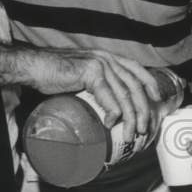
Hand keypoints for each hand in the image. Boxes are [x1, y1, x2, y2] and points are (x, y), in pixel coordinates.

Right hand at [32, 47, 160, 137]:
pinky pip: (108, 94)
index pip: (136, 69)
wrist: (34, 66)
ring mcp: (100, 63)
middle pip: (135, 85)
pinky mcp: (90, 71)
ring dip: (130, 117)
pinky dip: (112, 111)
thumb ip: (98, 85)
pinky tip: (110, 124)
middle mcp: (108, 58)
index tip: (157, 99)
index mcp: (108, 57)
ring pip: (124, 94)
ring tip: (131, 134)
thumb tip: (110, 107)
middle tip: (144, 129)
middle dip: (143, 110)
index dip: (150, 83)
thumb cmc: (55, 74)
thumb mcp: (83, 76)